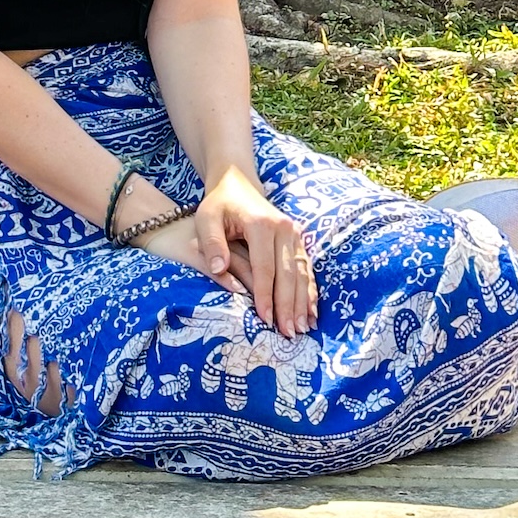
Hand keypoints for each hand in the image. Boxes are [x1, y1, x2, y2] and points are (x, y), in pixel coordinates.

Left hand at [192, 167, 317, 335]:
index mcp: (261, 223)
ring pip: (302, 274)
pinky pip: (307, 268)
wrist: (237, 184)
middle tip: (288, 334)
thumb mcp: (206, 218)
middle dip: (288, 306)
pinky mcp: (298, 239)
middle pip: (288, 274)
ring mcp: (294, 233)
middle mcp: (284, 228)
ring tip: (302, 329)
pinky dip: (310, 291)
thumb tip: (218, 270)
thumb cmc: (219, 204)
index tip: (265, 319)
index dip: (265, 295)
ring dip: (302, 303)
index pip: (264, 267)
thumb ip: (211, 243)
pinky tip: (311, 312)